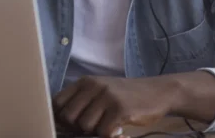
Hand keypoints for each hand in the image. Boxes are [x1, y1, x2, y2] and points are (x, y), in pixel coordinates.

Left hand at [52, 76, 178, 137]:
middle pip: (69, 116)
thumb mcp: (100, 90)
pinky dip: (109, 135)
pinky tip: (118, 129)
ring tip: (108, 125)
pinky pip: (103, 131)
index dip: (60, 117)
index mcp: (85, 82)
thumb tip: (60, 121)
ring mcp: (107, 97)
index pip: (57, 102)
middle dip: (77, 127)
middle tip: (93, 127)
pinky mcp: (120, 109)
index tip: (70, 124)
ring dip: (95, 131)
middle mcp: (93, 86)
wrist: (157, 91)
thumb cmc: (125, 95)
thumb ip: (82, 100)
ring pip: (85, 125)